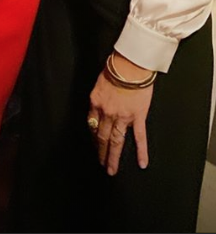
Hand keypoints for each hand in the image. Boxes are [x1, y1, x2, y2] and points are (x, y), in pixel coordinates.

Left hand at [87, 57, 153, 175]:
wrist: (131, 64)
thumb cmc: (116, 67)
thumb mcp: (100, 81)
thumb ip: (99, 97)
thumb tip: (100, 106)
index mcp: (96, 102)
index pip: (92, 124)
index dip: (93, 136)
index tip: (95, 144)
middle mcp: (107, 112)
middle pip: (101, 136)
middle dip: (100, 152)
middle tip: (101, 164)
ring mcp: (122, 116)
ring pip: (116, 141)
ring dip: (113, 157)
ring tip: (112, 169)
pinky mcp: (137, 116)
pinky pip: (139, 137)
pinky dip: (141, 151)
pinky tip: (142, 163)